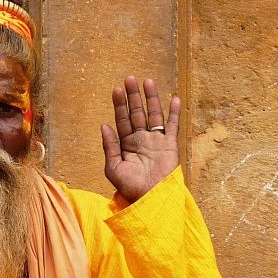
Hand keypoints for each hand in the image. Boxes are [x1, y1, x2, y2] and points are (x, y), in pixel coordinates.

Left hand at [100, 76, 181, 203]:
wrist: (151, 198)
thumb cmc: (130, 188)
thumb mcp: (113, 168)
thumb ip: (109, 147)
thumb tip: (104, 125)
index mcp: (126, 145)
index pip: (122, 121)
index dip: (119, 105)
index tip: (116, 90)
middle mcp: (141, 140)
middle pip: (136, 113)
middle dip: (133, 96)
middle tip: (129, 78)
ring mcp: (156, 141)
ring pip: (153, 115)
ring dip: (151, 99)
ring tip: (147, 81)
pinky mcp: (170, 145)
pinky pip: (172, 126)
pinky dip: (174, 113)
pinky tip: (174, 98)